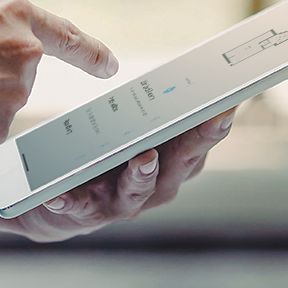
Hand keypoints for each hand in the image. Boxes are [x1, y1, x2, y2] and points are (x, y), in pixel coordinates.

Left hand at [11, 107, 236, 242]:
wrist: (64, 202)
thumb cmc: (109, 159)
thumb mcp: (131, 133)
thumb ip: (147, 113)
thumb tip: (169, 75)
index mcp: (170, 163)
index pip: (199, 143)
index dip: (216, 126)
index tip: (230, 105)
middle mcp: (156, 186)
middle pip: (179, 165)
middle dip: (195, 142)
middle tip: (210, 120)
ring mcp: (124, 202)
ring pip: (138, 189)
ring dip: (143, 173)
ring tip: (144, 157)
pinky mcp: (87, 212)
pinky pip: (79, 206)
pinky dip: (70, 200)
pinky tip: (58, 194)